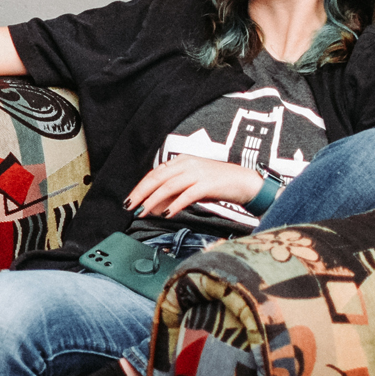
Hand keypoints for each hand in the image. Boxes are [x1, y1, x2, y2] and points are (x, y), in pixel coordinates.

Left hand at [125, 156, 266, 219]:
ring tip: (145, 212)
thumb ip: (173, 194)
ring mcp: (198, 173)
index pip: (155, 173)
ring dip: (154, 201)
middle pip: (157, 178)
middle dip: (141, 194)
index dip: (140, 187)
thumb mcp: (191, 186)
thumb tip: (155, 207)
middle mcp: (187, 164)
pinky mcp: (208, 184)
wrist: (244, 182)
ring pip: (169, 186)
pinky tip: (167, 214)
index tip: (130, 201)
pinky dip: (175, 205)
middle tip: (131, 207)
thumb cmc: (217, 184)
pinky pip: (187, 195)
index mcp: (181, 161)